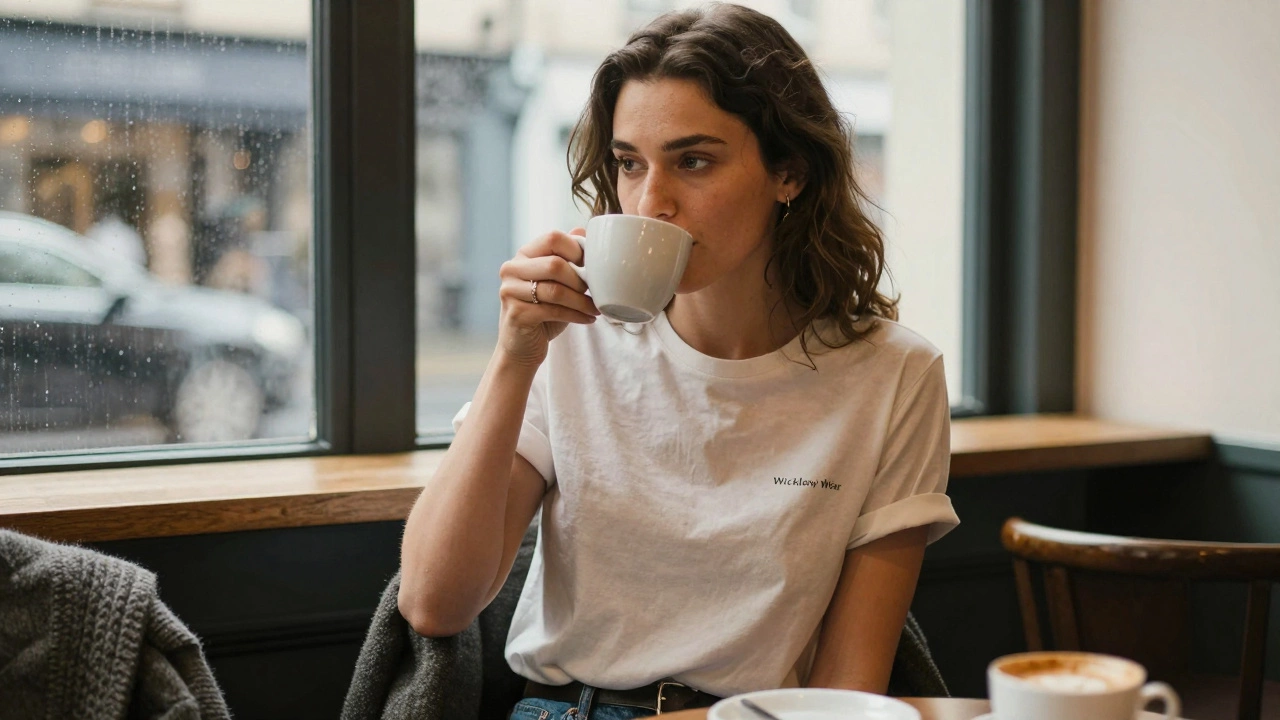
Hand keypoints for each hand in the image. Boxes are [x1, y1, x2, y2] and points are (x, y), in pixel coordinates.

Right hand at [497, 227, 598, 366]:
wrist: (521, 348)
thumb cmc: (543, 312)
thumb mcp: (556, 282)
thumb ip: (566, 257)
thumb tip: (583, 229)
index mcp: (523, 255)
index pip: (553, 238)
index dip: (577, 249)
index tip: (591, 265)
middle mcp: (511, 269)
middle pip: (555, 264)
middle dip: (580, 279)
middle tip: (594, 291)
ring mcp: (510, 291)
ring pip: (556, 290)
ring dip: (582, 301)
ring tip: (596, 308)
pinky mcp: (516, 314)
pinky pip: (553, 311)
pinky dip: (576, 315)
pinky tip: (588, 319)